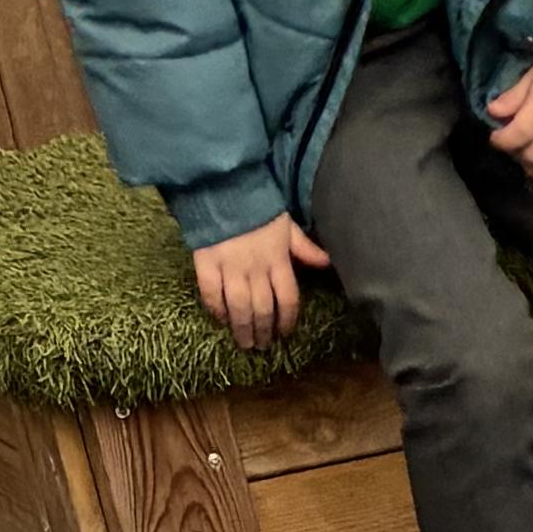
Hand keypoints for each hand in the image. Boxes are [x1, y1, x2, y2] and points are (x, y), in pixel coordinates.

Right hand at [191, 215, 333, 353]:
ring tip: (245, 343)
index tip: (284, 333)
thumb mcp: (286, 225)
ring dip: (243, 328)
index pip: (288, 299)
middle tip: (262, 346)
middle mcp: (255, 268)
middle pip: (263, 309)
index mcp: (277, 260)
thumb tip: (327, 263)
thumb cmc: (256, 205)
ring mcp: (229, 267)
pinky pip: (211, 293)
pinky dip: (216, 309)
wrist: (222, 185)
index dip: (287, 320)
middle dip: (263, 331)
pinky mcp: (206, 262)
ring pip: (239, 306)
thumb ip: (304, 248)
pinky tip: (220, 319)